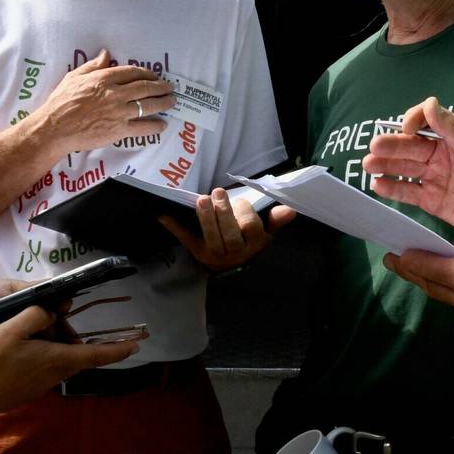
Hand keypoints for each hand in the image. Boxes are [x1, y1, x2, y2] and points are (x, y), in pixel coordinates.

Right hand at [0, 305, 138, 420]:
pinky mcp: (30, 389)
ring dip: (50, 343)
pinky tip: (14, 346)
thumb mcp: (12, 329)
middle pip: (73, 352)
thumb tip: (50, 314)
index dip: (118, 349)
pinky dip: (38, 353)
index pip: (96, 355)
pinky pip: (43, 366)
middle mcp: (56, 375)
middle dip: (67, 335)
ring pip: (57, 358)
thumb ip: (35, 316)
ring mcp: (43, 384)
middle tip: (49, 319)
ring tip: (24, 330)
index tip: (136, 346)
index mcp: (58, 359)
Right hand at [32, 50, 175, 155]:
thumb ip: (93, 65)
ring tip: (172, 102)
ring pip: (148, 105)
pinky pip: (142, 127)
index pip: (132, 72)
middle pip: (145, 88)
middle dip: (161, 87)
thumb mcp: (74, 77)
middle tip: (170, 88)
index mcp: (104, 78)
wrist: (55, 127)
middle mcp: (115, 93)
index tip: (154, 76)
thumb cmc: (61, 101)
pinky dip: (155, 126)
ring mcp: (119, 112)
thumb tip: (106, 54)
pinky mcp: (119, 130)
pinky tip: (162, 125)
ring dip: (163, 103)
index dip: (147, 74)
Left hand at [158, 189, 295, 269]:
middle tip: (217, 192)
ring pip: (211, 238)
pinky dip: (174, 226)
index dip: (244, 213)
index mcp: (253, 243)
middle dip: (223, 213)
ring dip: (204, 218)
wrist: (228, 260)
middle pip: (229, 234)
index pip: (250, 227)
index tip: (240, 200)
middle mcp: (235, 252)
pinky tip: (163, 216)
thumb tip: (290, 210)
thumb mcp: (265, 229)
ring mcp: (215, 254)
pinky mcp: (197, 252)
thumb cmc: (248, 238)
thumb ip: (275, 219)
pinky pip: (186, 239)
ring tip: (201, 199)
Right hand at [362, 98, 453, 234]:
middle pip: (410, 147)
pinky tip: (378, 185)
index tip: (407, 129)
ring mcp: (434, 178)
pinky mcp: (431, 201)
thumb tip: (429, 104)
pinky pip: (408, 193)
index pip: (425, 123)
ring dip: (386, 166)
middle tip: (373, 148)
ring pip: (405, 169)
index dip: (413, 122)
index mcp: (453, 139)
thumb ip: (453, 129)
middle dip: (391, 146)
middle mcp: (440, 156)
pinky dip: (392, 189)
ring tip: (368, 165)